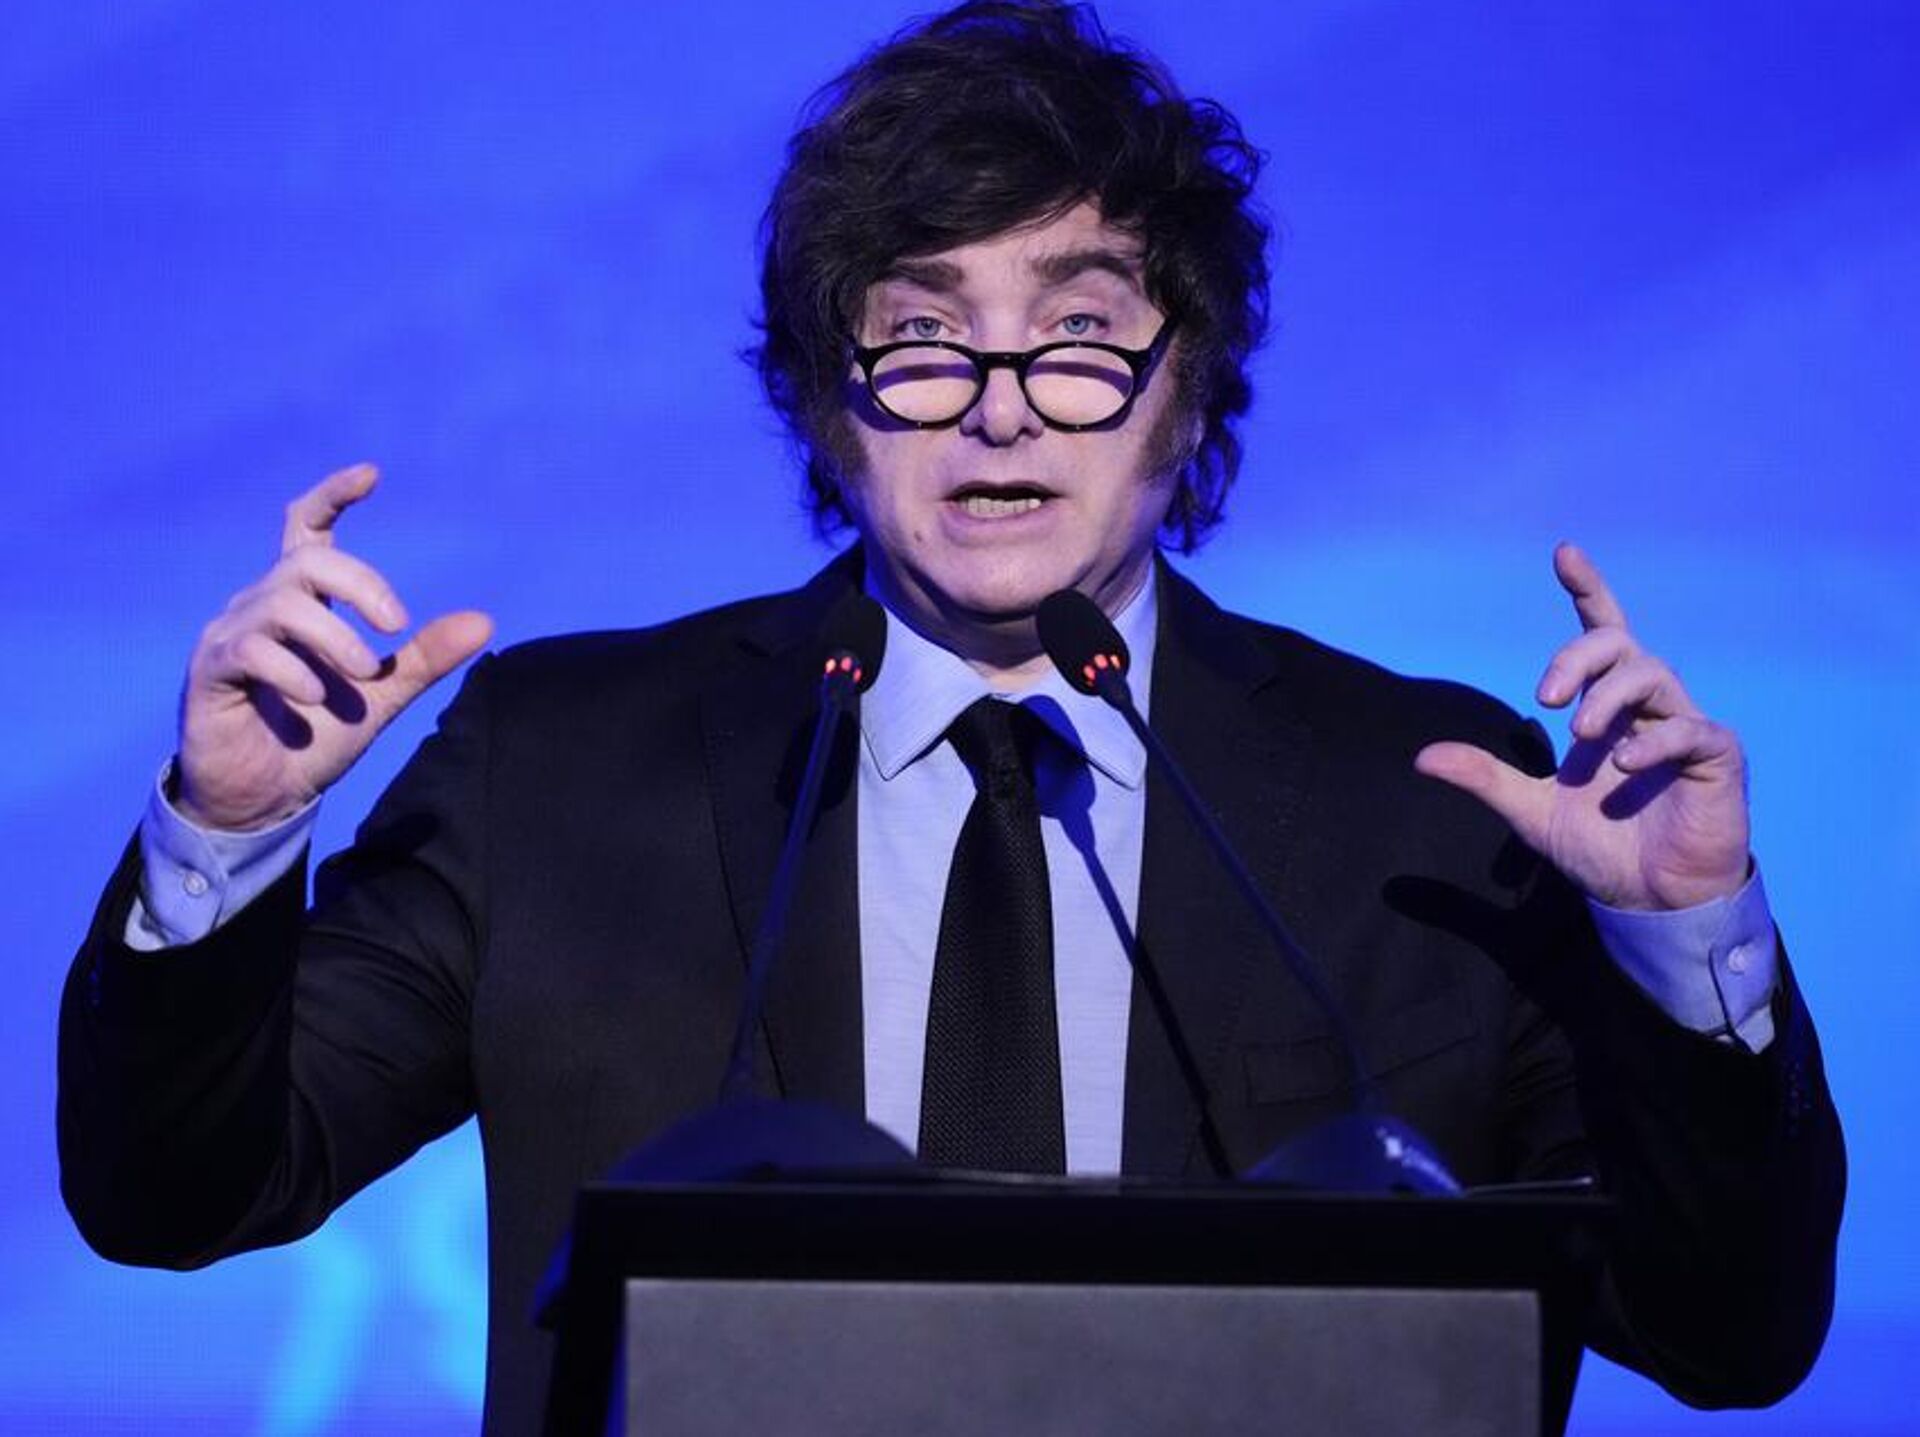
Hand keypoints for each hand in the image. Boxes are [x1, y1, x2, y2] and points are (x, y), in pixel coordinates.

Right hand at [175, 463, 493, 831]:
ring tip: (363, 675)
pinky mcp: (211, 671)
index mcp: (302, 600)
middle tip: (397, 627)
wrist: (265, 796)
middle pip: (309, 560)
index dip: (333, 495)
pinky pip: (250, 649)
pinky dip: (293, 671)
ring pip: (283, 603)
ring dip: (335, 638)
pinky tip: (316, 699)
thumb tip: (485, 622)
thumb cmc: (316, 734)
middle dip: (362, 585)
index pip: (307, 527)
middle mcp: (260, 604)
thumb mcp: (382, 694)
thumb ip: (424, 658)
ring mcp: (230, 634)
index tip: (372, 474)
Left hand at [1414, 543, 1748, 911]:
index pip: (1603, 632)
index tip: (1563, 553)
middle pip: (1620, 646)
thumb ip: (1484, 777)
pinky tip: (1622, 768)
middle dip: (1578, 658)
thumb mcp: (1530, 811)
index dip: (1588, 590)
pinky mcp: (1717, 759)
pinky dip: (1654, 743)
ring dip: (1609, 697)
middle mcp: (1647, 709)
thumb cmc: (1603, 848)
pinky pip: (1691, 730)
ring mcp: (1684, 729)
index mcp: (1608, 709)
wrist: (1650, 902)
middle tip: (1545, 698)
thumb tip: (1423, 757)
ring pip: (1653, 675)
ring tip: (1579, 734)